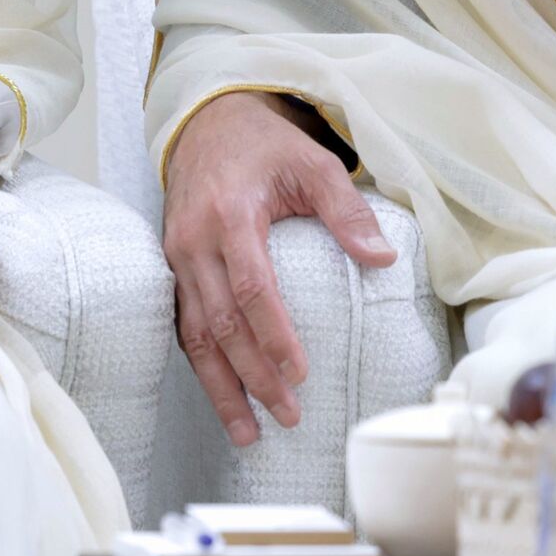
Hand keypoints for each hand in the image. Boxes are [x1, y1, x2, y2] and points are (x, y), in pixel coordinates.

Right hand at [160, 90, 396, 446]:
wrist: (206, 122)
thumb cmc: (264, 145)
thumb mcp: (313, 162)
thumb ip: (346, 209)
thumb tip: (382, 259)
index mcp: (230, 215)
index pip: (251, 288)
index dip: (273, 336)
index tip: (298, 374)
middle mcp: (194, 241)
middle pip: (221, 324)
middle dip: (252, 377)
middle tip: (287, 416)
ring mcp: (177, 257)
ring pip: (194, 335)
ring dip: (220, 387)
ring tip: (247, 433)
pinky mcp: (173, 268)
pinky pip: (183, 325)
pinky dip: (202, 365)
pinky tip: (221, 396)